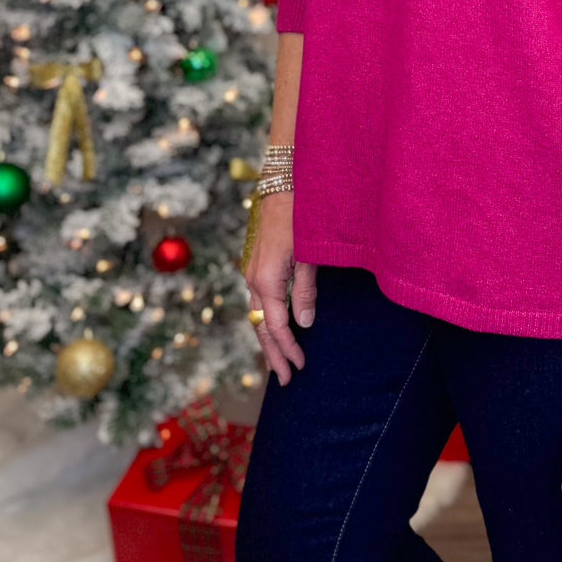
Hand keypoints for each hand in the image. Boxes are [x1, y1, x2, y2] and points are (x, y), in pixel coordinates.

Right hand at [243, 191, 317, 386]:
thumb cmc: (301, 215)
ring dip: (269, 339)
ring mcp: (252, 271)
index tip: (300, 368)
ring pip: (258, 315)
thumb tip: (303, 323)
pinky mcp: (257, 264)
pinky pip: (259, 300)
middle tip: (287, 380)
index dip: (288, 349)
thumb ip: (306, 290)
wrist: (284, 181)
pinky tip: (276, 328)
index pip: (275, 326)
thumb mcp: (309, 254)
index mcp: (266, 279)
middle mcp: (253, 279)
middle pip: (260, 326)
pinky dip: (267, 320)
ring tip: (280, 361)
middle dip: (274, 354)